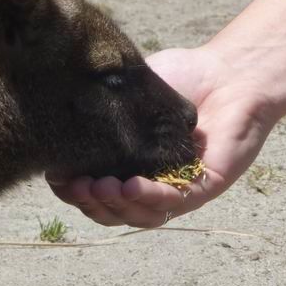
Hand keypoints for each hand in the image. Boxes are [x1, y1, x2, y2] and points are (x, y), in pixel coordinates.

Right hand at [46, 46, 278, 226]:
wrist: (231, 70)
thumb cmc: (185, 76)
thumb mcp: (133, 90)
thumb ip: (105, 106)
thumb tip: (60, 111)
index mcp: (130, 164)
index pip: (96, 191)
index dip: (73, 191)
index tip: (54, 177)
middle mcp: (152, 182)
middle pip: (114, 210)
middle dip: (89, 203)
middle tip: (74, 186)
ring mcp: (178, 188)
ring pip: (142, 215)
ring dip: (115, 206)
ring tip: (98, 187)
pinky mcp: (205, 187)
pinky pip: (175, 203)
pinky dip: (151, 197)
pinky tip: (131, 185)